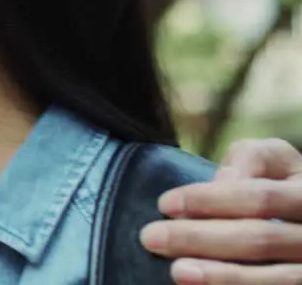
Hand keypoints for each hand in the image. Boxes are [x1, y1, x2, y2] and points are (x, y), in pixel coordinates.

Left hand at [139, 138, 301, 283]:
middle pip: (261, 239)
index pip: (262, 197)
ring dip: (222, 277)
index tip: (165, 204)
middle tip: (151, 237)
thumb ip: (246, 161)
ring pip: (275, 279)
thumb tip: (220, 184)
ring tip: (177, 272)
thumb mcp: (272, 159)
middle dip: (202, 238)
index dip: (212, 200)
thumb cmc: (280, 182)